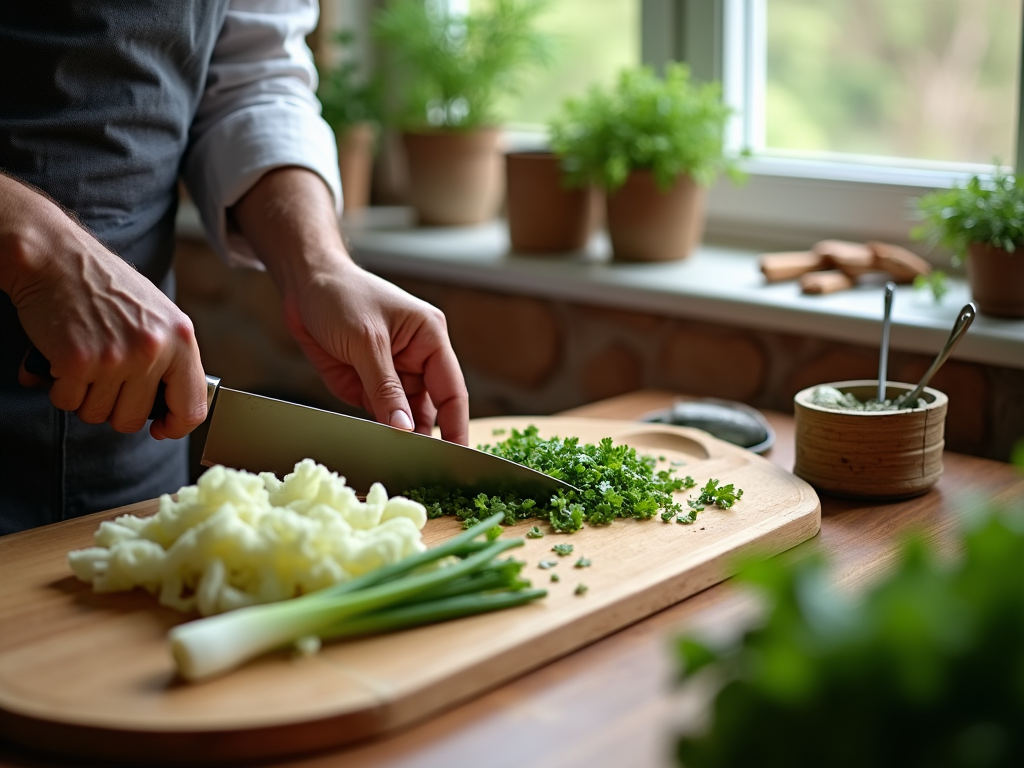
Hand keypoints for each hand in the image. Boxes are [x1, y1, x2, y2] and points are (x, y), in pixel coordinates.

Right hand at [0, 174, 207, 437]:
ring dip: (84, 396)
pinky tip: (61, 357)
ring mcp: (117, 357)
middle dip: (113, 408)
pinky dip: (58, 387)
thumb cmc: (105, 285)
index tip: (160, 427)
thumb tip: (174, 409)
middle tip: (102, 379)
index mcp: (181, 338)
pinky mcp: (79, 361)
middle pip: (133, 419)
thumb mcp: (157, 315)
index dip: (174, 427)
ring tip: (83, 361)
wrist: (56, 256)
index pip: (192, 408)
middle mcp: (154, 350)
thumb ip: (170, 358)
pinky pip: (67, 401)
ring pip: (97, 414)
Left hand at [230, 167, 468, 444]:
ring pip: (403, 417)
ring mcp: (393, 374)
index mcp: (430, 339)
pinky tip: (374, 445)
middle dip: (425, 438)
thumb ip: (385, 388)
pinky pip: (378, 414)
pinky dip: (376, 431)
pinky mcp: (368, 384)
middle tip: (419, 470)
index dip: (457, 426)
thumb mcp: (366, 341)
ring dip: (398, 437)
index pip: (452, 391)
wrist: (303, 284)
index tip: (457, 457)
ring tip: (394, 462)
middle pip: (430, 410)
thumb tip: (404, 429)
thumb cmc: (340, 296)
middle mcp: (418, 359)